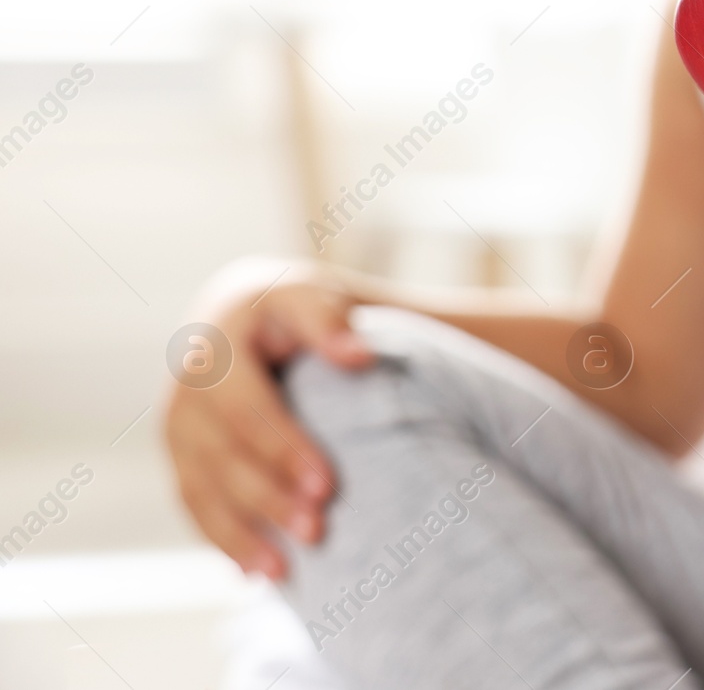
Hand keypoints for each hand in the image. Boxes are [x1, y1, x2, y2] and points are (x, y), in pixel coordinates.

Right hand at [163, 257, 373, 577]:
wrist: (246, 312)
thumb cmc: (294, 308)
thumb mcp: (310, 297)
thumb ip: (330, 321)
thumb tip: (359, 356)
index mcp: (218, 347)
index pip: (250, 407)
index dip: (285, 449)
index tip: (328, 485)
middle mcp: (186, 389)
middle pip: (225, 455)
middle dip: (269, 497)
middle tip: (319, 531)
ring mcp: (176, 426)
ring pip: (203, 487)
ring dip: (243, 532)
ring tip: (288, 570)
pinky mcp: (179, 455)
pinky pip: (195, 503)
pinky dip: (223, 540)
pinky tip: (256, 574)